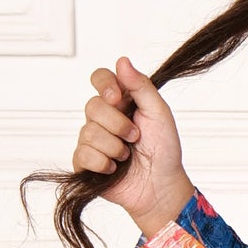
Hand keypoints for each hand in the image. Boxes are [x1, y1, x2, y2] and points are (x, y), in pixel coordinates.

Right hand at [72, 56, 193, 236]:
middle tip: (135, 137)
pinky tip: (114, 169)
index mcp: (121, 101)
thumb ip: (141, 87)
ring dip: (115, 147)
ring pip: (89, 132)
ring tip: (127, 156)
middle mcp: (103, 117)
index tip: (119, 98)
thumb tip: (122, 60)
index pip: (100, 78)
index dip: (105, 85)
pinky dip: (103, 163)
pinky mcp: (85, 162)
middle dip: (118, 124)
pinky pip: (83, 154)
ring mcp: (92, 139)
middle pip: (92, 106)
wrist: (162, 187)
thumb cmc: (164, 150)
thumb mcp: (159, 114)